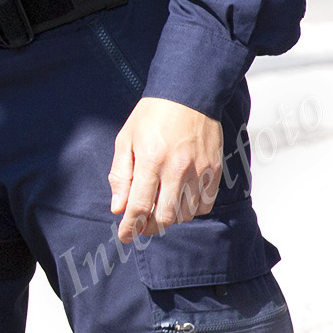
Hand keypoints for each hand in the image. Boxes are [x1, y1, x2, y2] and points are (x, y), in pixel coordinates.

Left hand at [108, 96, 224, 241]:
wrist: (188, 96)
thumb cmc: (152, 115)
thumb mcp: (125, 139)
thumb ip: (121, 174)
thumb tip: (118, 207)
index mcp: (150, 160)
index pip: (140, 206)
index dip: (131, 226)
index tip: (125, 236)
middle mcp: (176, 169)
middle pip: (166, 217)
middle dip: (150, 227)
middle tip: (142, 226)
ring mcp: (199, 171)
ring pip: (186, 214)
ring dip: (171, 218)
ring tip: (160, 208)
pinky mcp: (214, 171)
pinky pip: (205, 205)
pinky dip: (191, 210)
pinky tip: (181, 201)